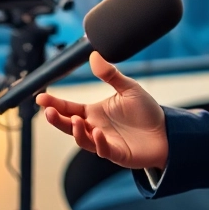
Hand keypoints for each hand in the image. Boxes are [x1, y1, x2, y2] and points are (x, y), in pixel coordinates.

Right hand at [35, 52, 168, 169]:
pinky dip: (98, 142)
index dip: (54, 103)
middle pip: (68, 125)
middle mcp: (95, 128)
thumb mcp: (128, 88)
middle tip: (48, 111)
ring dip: (76, 131)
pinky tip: (96, 132)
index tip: (40, 97)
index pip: (68, 108)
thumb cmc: (146, 112)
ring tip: (74, 120)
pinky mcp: (118, 154)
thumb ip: (110, 74)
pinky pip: (103, 150)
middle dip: (56, 119)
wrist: (168, 131)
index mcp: (94, 113)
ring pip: (82, 140)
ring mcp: (104, 142)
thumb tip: (94, 55)